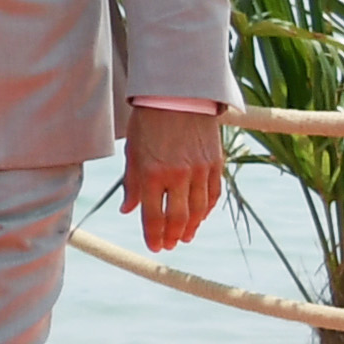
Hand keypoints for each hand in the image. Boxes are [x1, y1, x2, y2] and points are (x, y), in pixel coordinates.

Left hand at [125, 102, 225, 251]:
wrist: (178, 97)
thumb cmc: (148, 123)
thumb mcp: (132, 153)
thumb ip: (131, 184)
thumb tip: (127, 210)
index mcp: (151, 174)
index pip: (152, 216)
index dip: (153, 235)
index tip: (154, 247)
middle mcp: (177, 175)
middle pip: (177, 218)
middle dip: (172, 236)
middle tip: (169, 246)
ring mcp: (199, 170)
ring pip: (198, 210)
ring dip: (191, 227)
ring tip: (185, 237)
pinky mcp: (216, 163)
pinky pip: (213, 194)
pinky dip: (206, 209)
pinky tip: (200, 217)